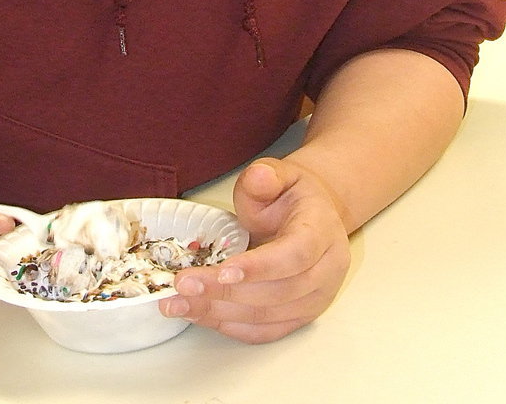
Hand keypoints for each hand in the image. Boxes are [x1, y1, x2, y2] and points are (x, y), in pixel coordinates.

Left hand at [159, 158, 349, 342]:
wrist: (312, 215)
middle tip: (184, 285)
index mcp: (322, 232)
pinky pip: (265, 331)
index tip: (222, 271)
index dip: (259, 267)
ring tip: (179, 303)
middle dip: (226, 293)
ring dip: (219, 313)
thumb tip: (260, 175)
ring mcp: (315, 300)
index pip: (294, 256)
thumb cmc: (290, 196)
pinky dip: (230, 327)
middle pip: (276, 292)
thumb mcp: (279, 175)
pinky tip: (200, 314)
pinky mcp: (299, 317)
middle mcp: (325, 272)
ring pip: (267, 317)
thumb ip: (267, 176)